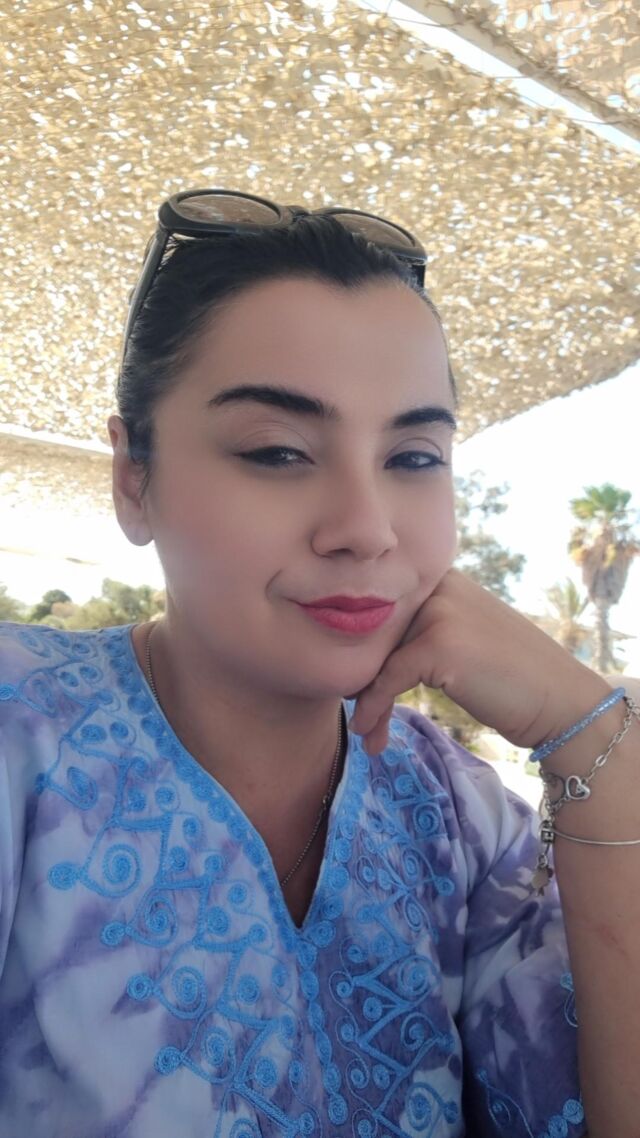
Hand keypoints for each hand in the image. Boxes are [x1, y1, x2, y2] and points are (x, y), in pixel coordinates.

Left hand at [348, 569, 609, 755]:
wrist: (560, 701)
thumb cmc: (513, 677)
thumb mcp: (465, 636)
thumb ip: (424, 628)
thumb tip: (366, 652)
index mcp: (444, 578)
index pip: (387, 611)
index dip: (369, 652)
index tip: (358, 687)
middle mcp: (439, 586)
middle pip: (378, 635)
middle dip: (366, 679)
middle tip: (363, 718)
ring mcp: (438, 613)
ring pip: (379, 659)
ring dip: (368, 700)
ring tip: (367, 733)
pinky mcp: (437, 645)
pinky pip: (387, 679)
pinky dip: (374, 707)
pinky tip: (368, 731)